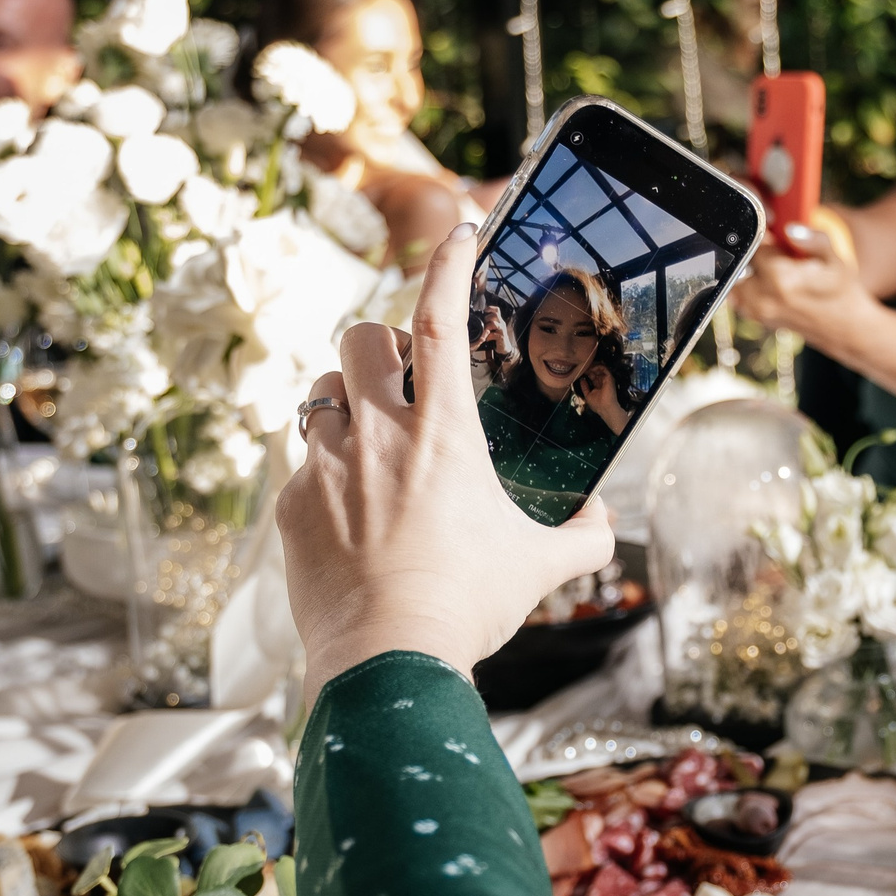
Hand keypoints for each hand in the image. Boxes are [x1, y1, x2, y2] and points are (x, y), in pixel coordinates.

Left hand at [278, 221, 616, 689]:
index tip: (459, 233)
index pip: (438, 320)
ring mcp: (326, 468)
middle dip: (379, 345)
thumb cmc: (466, 607)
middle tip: (400, 377)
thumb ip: (579, 538)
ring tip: (368, 440)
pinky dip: (324, 473)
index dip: (449, 264)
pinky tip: (347, 512)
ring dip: (345, 403)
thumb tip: (603, 526)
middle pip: (360, 340)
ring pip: (320, 395)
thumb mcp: (538, 569)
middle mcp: (377, 435)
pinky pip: (301, 464)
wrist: (386, 662)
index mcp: (442, 433)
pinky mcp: (292, 506)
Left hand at [578, 362, 629, 432]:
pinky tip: (591, 368)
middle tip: (583, 366)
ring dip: (593, 366)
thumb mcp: (588, 395)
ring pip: (600, 369)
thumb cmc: (597, 404)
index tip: (581, 371)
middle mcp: (603, 382)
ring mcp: (606, 379)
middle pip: (596, 372)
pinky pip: (604, 368)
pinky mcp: (609, 377)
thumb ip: (585, 387)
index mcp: (598, 386)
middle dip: (589, 368)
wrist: (605, 408)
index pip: (593, 377)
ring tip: (586, 366)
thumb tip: (581, 380)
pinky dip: (597, 367)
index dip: (587, 373)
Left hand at [732, 220, 874, 340]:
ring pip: (736, 274)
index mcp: (782, 279)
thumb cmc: (841, 290)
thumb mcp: (835, 260)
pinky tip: (768, 279)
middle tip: (777, 250)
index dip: (764, 231)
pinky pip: (736, 290)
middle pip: (742, 258)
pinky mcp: (753, 317)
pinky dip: (746, 280)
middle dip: (754, 249)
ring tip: (774, 265)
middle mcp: (763, 297)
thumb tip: (790, 229)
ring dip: (749, 265)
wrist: (843, 328)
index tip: (775, 230)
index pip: (755, 242)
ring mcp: (755, 311)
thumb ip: (814, 240)